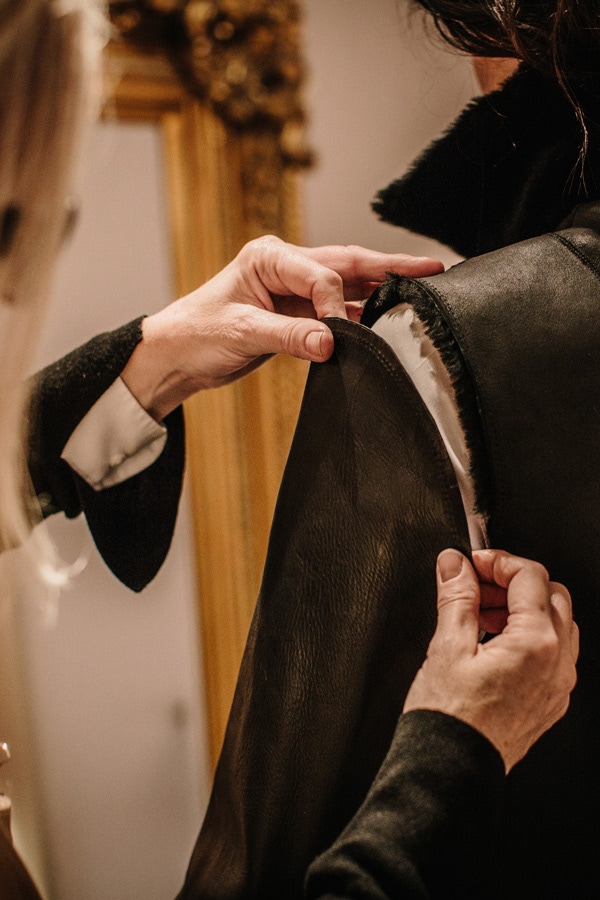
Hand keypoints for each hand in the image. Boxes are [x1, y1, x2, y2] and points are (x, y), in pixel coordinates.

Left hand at [120, 235, 443, 419]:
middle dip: (389, 267)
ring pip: (347, 287)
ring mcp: (293, 290)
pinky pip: (337, 313)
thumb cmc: (196, 334)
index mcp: (268, 257)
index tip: (343, 332)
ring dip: (381, 290)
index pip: (321, 272)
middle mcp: (285, 267)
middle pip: (347, 265)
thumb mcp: (240, 333)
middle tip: (433, 268)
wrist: (176, 356)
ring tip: (422, 291)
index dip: (338, 300)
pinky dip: (360, 319)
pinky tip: (386, 323)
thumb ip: (288, 336)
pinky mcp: (296, 314)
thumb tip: (330, 342)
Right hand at [403, 549, 578, 771]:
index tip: (471, 564)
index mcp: (536, 644)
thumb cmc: (449, 719)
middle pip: (552, 595)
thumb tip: (454, 564)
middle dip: (513, 582)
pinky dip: (529, 636)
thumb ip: (456, 596)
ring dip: (524, 608)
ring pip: (558, 624)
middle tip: (476, 585)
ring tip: (481, 616)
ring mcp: (558, 686)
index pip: (530, 576)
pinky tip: (493, 644)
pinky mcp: (550, 702)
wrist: (451, 770)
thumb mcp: (447, 646)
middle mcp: (557, 664)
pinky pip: (554, 654)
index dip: (497, 561)